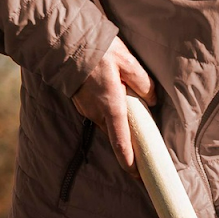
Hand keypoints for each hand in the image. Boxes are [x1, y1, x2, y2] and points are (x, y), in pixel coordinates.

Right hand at [72, 37, 154, 170]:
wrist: (66, 42)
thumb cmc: (98, 50)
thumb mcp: (127, 61)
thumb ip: (143, 82)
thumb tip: (153, 99)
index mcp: (111, 105)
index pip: (121, 141)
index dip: (129, 161)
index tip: (137, 175)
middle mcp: (97, 111)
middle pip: (115, 136)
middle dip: (127, 148)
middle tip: (142, 159)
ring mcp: (86, 107)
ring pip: (107, 125)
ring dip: (118, 130)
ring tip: (133, 131)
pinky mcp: (81, 101)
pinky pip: (98, 115)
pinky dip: (109, 117)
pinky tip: (116, 108)